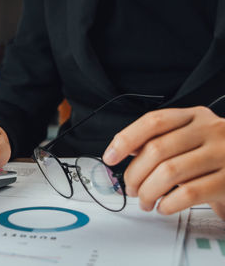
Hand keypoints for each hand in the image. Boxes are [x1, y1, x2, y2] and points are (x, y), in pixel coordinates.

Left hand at [103, 106, 224, 219]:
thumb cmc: (213, 155)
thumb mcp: (189, 138)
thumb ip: (160, 140)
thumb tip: (123, 149)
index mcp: (194, 116)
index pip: (153, 121)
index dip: (125, 139)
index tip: (109, 157)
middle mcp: (210, 130)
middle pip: (156, 149)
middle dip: (134, 174)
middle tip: (130, 188)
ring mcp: (223, 154)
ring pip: (169, 172)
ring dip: (147, 192)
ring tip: (144, 201)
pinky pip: (188, 194)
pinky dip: (168, 204)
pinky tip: (164, 207)